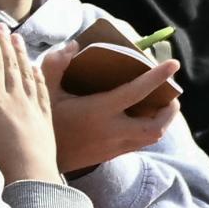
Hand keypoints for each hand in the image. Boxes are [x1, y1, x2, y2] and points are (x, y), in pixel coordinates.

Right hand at [0, 24, 61, 183]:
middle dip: (6, 45)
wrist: (31, 183)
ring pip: (28, 75)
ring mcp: (33, 109)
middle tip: (2, 28)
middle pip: (11, 66)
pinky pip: (42, 91)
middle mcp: (16, 101)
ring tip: (17, 39)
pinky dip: (37, 75)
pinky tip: (35, 68)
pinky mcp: (45, 120)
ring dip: (22, 55)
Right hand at [45, 46, 184, 172]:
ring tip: (161, 105)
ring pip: (151, 138)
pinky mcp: (110, 156)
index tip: (173, 64)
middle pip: (155, 126)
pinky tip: (141, 118)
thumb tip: (74, 46)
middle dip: (170, 111)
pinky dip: (148, 131)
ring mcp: (113, 147)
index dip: (157, 77)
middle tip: (172, 95)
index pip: (136, 92)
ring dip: (162, 122)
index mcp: (99, 111)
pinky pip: (139, 144)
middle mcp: (112, 131)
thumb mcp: (45, 92)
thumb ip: (56, 65)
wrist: (35, 162)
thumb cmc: (44, 123)